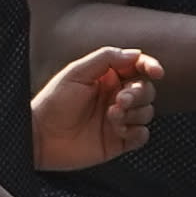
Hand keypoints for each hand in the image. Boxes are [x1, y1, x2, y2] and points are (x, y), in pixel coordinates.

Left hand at [30, 45, 163, 173]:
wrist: (39, 137)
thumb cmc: (53, 102)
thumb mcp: (76, 72)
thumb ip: (106, 58)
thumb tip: (136, 53)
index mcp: (108, 77)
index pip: (138, 67)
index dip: (150, 66)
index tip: (156, 72)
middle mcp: (116, 97)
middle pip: (146, 90)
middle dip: (138, 93)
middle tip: (120, 100)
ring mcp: (118, 120)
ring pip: (147, 112)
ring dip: (135, 113)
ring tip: (112, 117)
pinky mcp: (118, 142)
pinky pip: (142, 135)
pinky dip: (137, 132)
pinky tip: (120, 131)